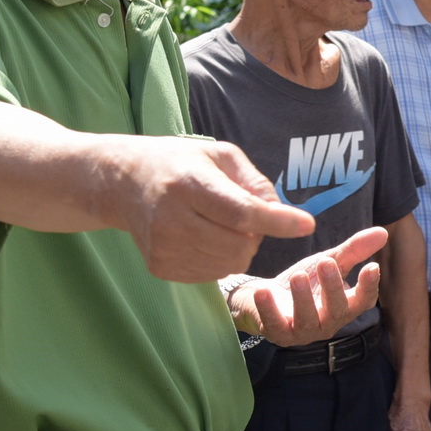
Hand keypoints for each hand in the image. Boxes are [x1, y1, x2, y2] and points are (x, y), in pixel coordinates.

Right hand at [102, 138, 315, 281]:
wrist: (124, 183)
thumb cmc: (182, 164)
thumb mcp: (221, 156)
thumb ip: (256, 183)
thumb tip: (284, 216)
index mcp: (189, 183)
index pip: (240, 212)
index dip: (276, 221)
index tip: (307, 225)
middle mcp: (171, 218)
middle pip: (238, 246)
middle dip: (256, 236)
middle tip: (244, 217)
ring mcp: (162, 247)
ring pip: (229, 265)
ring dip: (239, 249)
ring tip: (220, 224)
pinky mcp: (159, 266)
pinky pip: (212, 275)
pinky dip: (220, 260)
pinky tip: (204, 237)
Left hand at [227, 227, 387, 346]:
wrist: (265, 296)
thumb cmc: (305, 282)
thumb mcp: (329, 262)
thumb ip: (354, 251)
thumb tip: (382, 232)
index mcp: (345, 306)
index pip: (363, 301)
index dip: (369, 286)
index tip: (372, 267)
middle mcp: (328, 323)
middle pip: (337, 311)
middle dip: (333, 288)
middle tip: (325, 263)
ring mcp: (303, 331)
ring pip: (307, 320)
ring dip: (303, 298)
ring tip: (297, 276)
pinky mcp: (278, 334)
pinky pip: (275, 325)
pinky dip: (269, 309)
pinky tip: (264, 291)